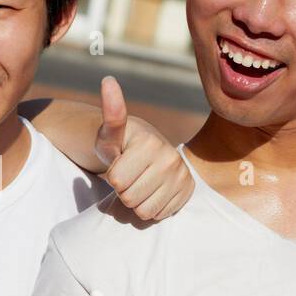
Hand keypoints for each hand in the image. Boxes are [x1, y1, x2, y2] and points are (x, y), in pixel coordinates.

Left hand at [94, 77, 193, 220]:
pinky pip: (158, 215)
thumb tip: (107, 80)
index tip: (119, 163)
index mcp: (150, 144)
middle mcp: (171, 159)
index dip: (111, 176)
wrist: (143, 152)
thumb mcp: (109, 133)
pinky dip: (150, 207)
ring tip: (138, 182)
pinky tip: (151, 190)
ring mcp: (182, 177)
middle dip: (122, 190)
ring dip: (135, 202)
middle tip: (128, 175)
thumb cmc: (119, 144)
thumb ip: (110, 112)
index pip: (116, 181)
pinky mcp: (187, 191)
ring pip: (144, 211)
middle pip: (129, 198)